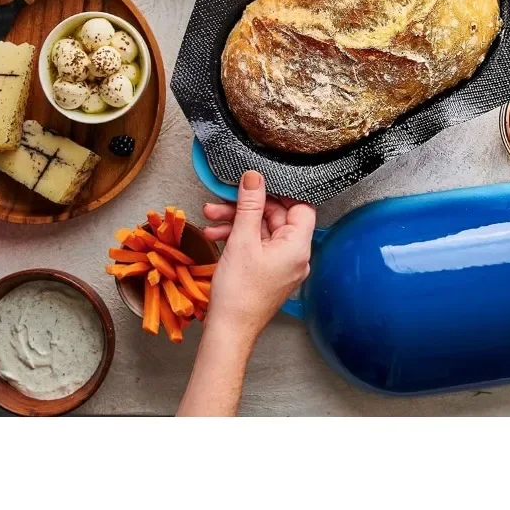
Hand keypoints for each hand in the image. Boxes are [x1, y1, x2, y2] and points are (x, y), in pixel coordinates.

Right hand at [202, 171, 314, 345]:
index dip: (280, 192)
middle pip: (276, 217)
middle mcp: (295, 255)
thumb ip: (249, 205)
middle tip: (221, 202)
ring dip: (236, 222)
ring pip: (262, 231)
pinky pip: (257, 246)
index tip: (258, 183)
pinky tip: (215, 236)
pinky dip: (238, 238)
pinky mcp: (268, 272)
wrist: (228, 332)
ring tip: (210, 218)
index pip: (300, 206)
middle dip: (246, 207)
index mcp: (298, 246)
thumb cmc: (239, 293)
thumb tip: (254, 177)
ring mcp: (282, 265)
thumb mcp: (242, 240)